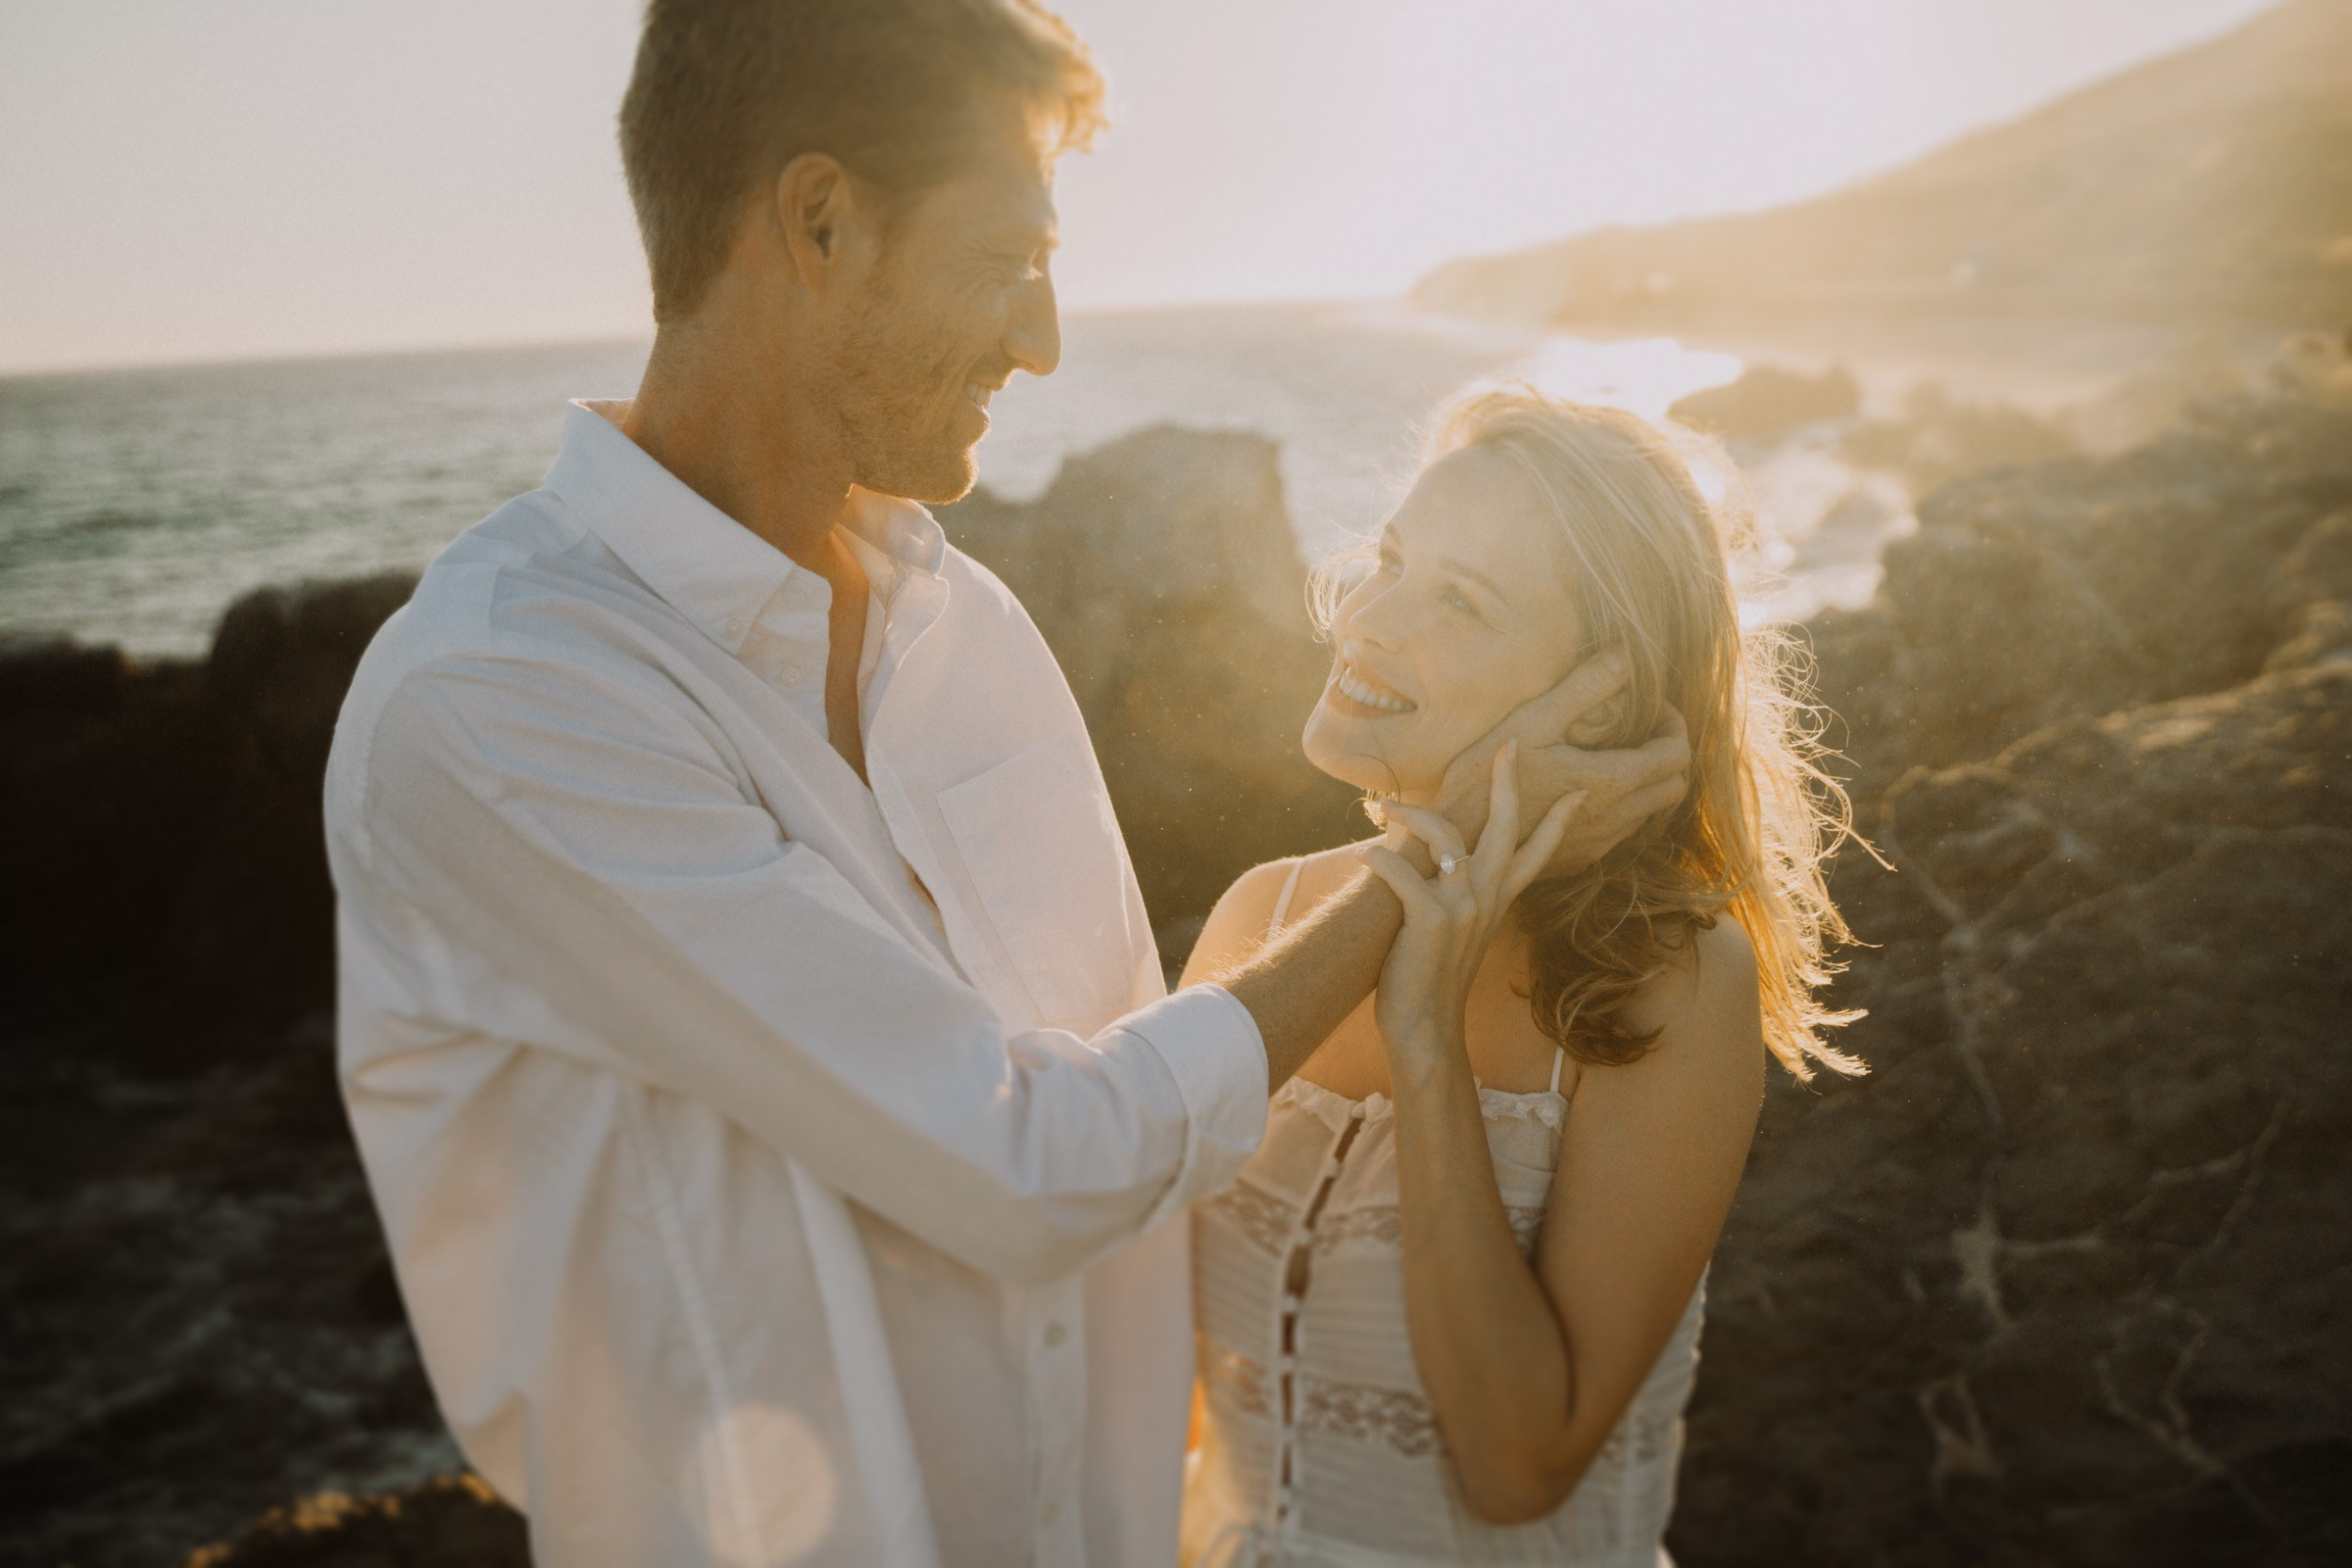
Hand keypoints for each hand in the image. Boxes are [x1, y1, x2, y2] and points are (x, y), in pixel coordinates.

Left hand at [1359, 743, 1579, 1072]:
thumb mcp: (1454, 929)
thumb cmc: (1430, 976)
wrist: (1424, 1027)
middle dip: (1508, 783)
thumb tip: (1437, 861)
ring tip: (1386, 808)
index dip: (1558, 821)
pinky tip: (1366, 855)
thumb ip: (1455, 895)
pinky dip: (1381, 859)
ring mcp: (1462, 907)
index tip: (1580, 792)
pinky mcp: (1431, 920)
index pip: (1536, 852)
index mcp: (1496, 900)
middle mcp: (1486, 898)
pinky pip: (1404, 871)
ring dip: (1413, 815)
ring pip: (1446, 836)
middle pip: (1506, 827)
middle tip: (1508, 747)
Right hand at [1430, 654, 1689, 878]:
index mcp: (1612, 781)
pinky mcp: (1583, 857)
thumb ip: (1585, 687)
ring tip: (1618, 755)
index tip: (1652, 708)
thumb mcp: (1533, 720)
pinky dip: (1624, 805)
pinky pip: (1624, 831)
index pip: (1677, 755)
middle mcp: (1617, 818)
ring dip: (1648, 781)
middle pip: (1675, 786)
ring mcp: (1601, 842)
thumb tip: (1624, 657)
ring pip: (1653, 811)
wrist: (1456, 840)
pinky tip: (1590, 787)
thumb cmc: (1487, 776)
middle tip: (1643, 729)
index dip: (1674, 726)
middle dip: (1670, 753)